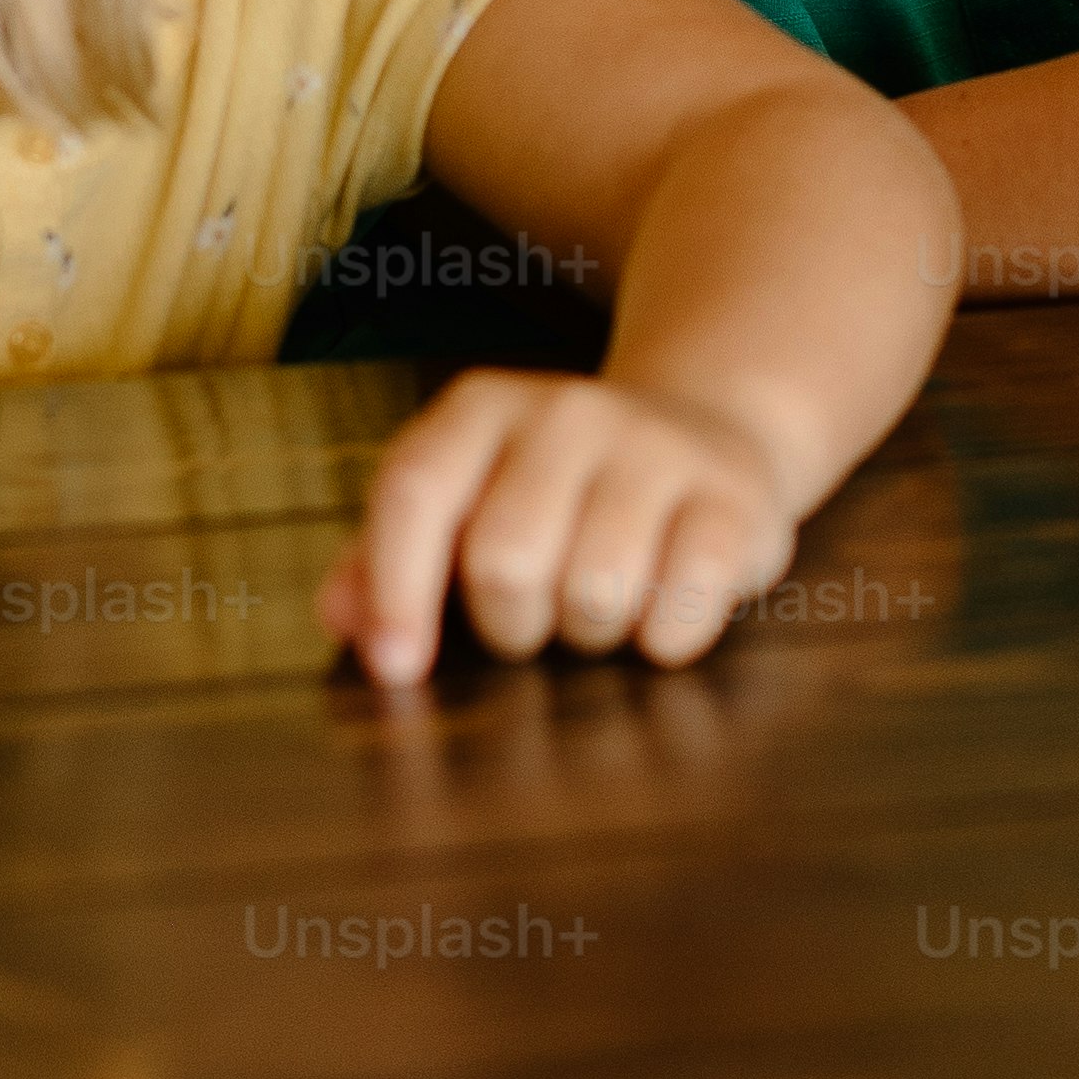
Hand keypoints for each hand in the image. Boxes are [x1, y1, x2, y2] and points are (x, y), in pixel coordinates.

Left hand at [318, 371, 805, 690]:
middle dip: (509, 626)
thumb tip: (345, 620)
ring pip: (596, 591)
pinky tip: (662, 618)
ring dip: (589, 637)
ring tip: (598, 610)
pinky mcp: (734, 497)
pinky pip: (682, 605)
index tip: (398, 670)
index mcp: (482, 409)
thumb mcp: (467, 503)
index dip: (396, 587)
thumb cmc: (559, 497)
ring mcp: (658, 447)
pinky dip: (663, 640)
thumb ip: (386, 559)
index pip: (417, 489)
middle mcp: (568, 411)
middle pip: (504, 560)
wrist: (708, 435)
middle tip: (531, 623)